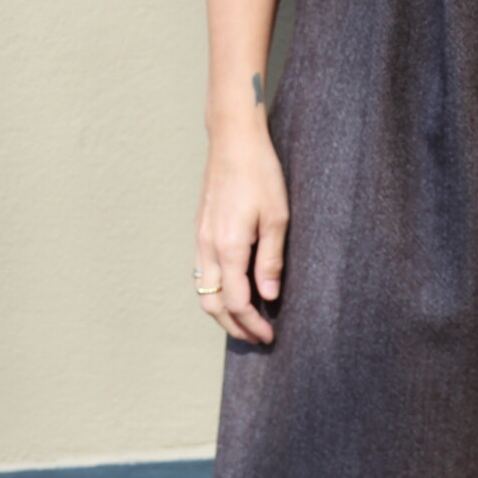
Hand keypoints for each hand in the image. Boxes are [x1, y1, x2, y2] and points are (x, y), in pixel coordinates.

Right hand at [194, 113, 288, 344]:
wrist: (232, 140)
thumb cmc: (260, 174)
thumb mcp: (277, 218)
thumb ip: (271, 261)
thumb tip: (268, 297)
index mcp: (229, 247)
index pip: (236, 302)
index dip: (252, 324)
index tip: (270, 335)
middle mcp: (208, 247)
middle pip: (212, 304)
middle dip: (234, 326)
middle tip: (257, 337)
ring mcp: (200, 239)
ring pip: (202, 290)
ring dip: (222, 312)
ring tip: (245, 320)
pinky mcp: (200, 231)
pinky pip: (201, 272)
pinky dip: (215, 291)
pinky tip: (233, 290)